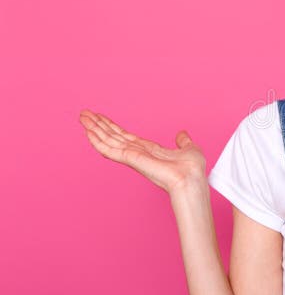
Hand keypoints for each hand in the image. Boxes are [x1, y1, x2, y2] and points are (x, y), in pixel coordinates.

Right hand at [79, 109, 206, 196]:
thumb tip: (182, 134)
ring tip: (82, 118)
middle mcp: (138, 154)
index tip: (102, 118)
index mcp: (149, 151)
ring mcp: (133, 157)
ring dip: (94, 129)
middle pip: (114, 137)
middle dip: (99, 126)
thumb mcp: (189, 149)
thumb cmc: (192, 171)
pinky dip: (98, 141)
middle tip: (84, 114)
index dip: (113, 127)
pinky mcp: (131, 159)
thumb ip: (183, 141)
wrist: (192, 180)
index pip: (126, 137)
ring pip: (109, 141)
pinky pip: (110, 149)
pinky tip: (88, 132)